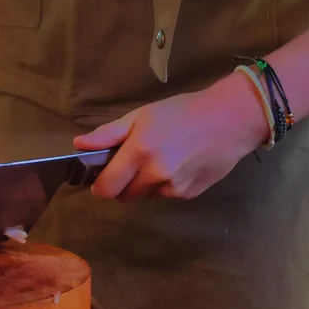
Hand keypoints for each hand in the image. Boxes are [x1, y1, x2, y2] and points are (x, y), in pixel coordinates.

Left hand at [73, 74, 270, 201]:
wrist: (230, 120)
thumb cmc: (182, 111)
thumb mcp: (142, 115)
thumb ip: (109, 134)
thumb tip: (79, 146)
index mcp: (139, 152)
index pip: (105, 188)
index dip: (99, 184)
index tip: (102, 174)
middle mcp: (155, 175)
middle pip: (123, 196)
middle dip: (123, 183)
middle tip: (134, 161)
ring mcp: (173, 189)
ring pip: (145, 196)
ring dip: (145, 184)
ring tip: (162, 158)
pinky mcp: (189, 195)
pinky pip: (165, 195)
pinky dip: (165, 185)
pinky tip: (180, 164)